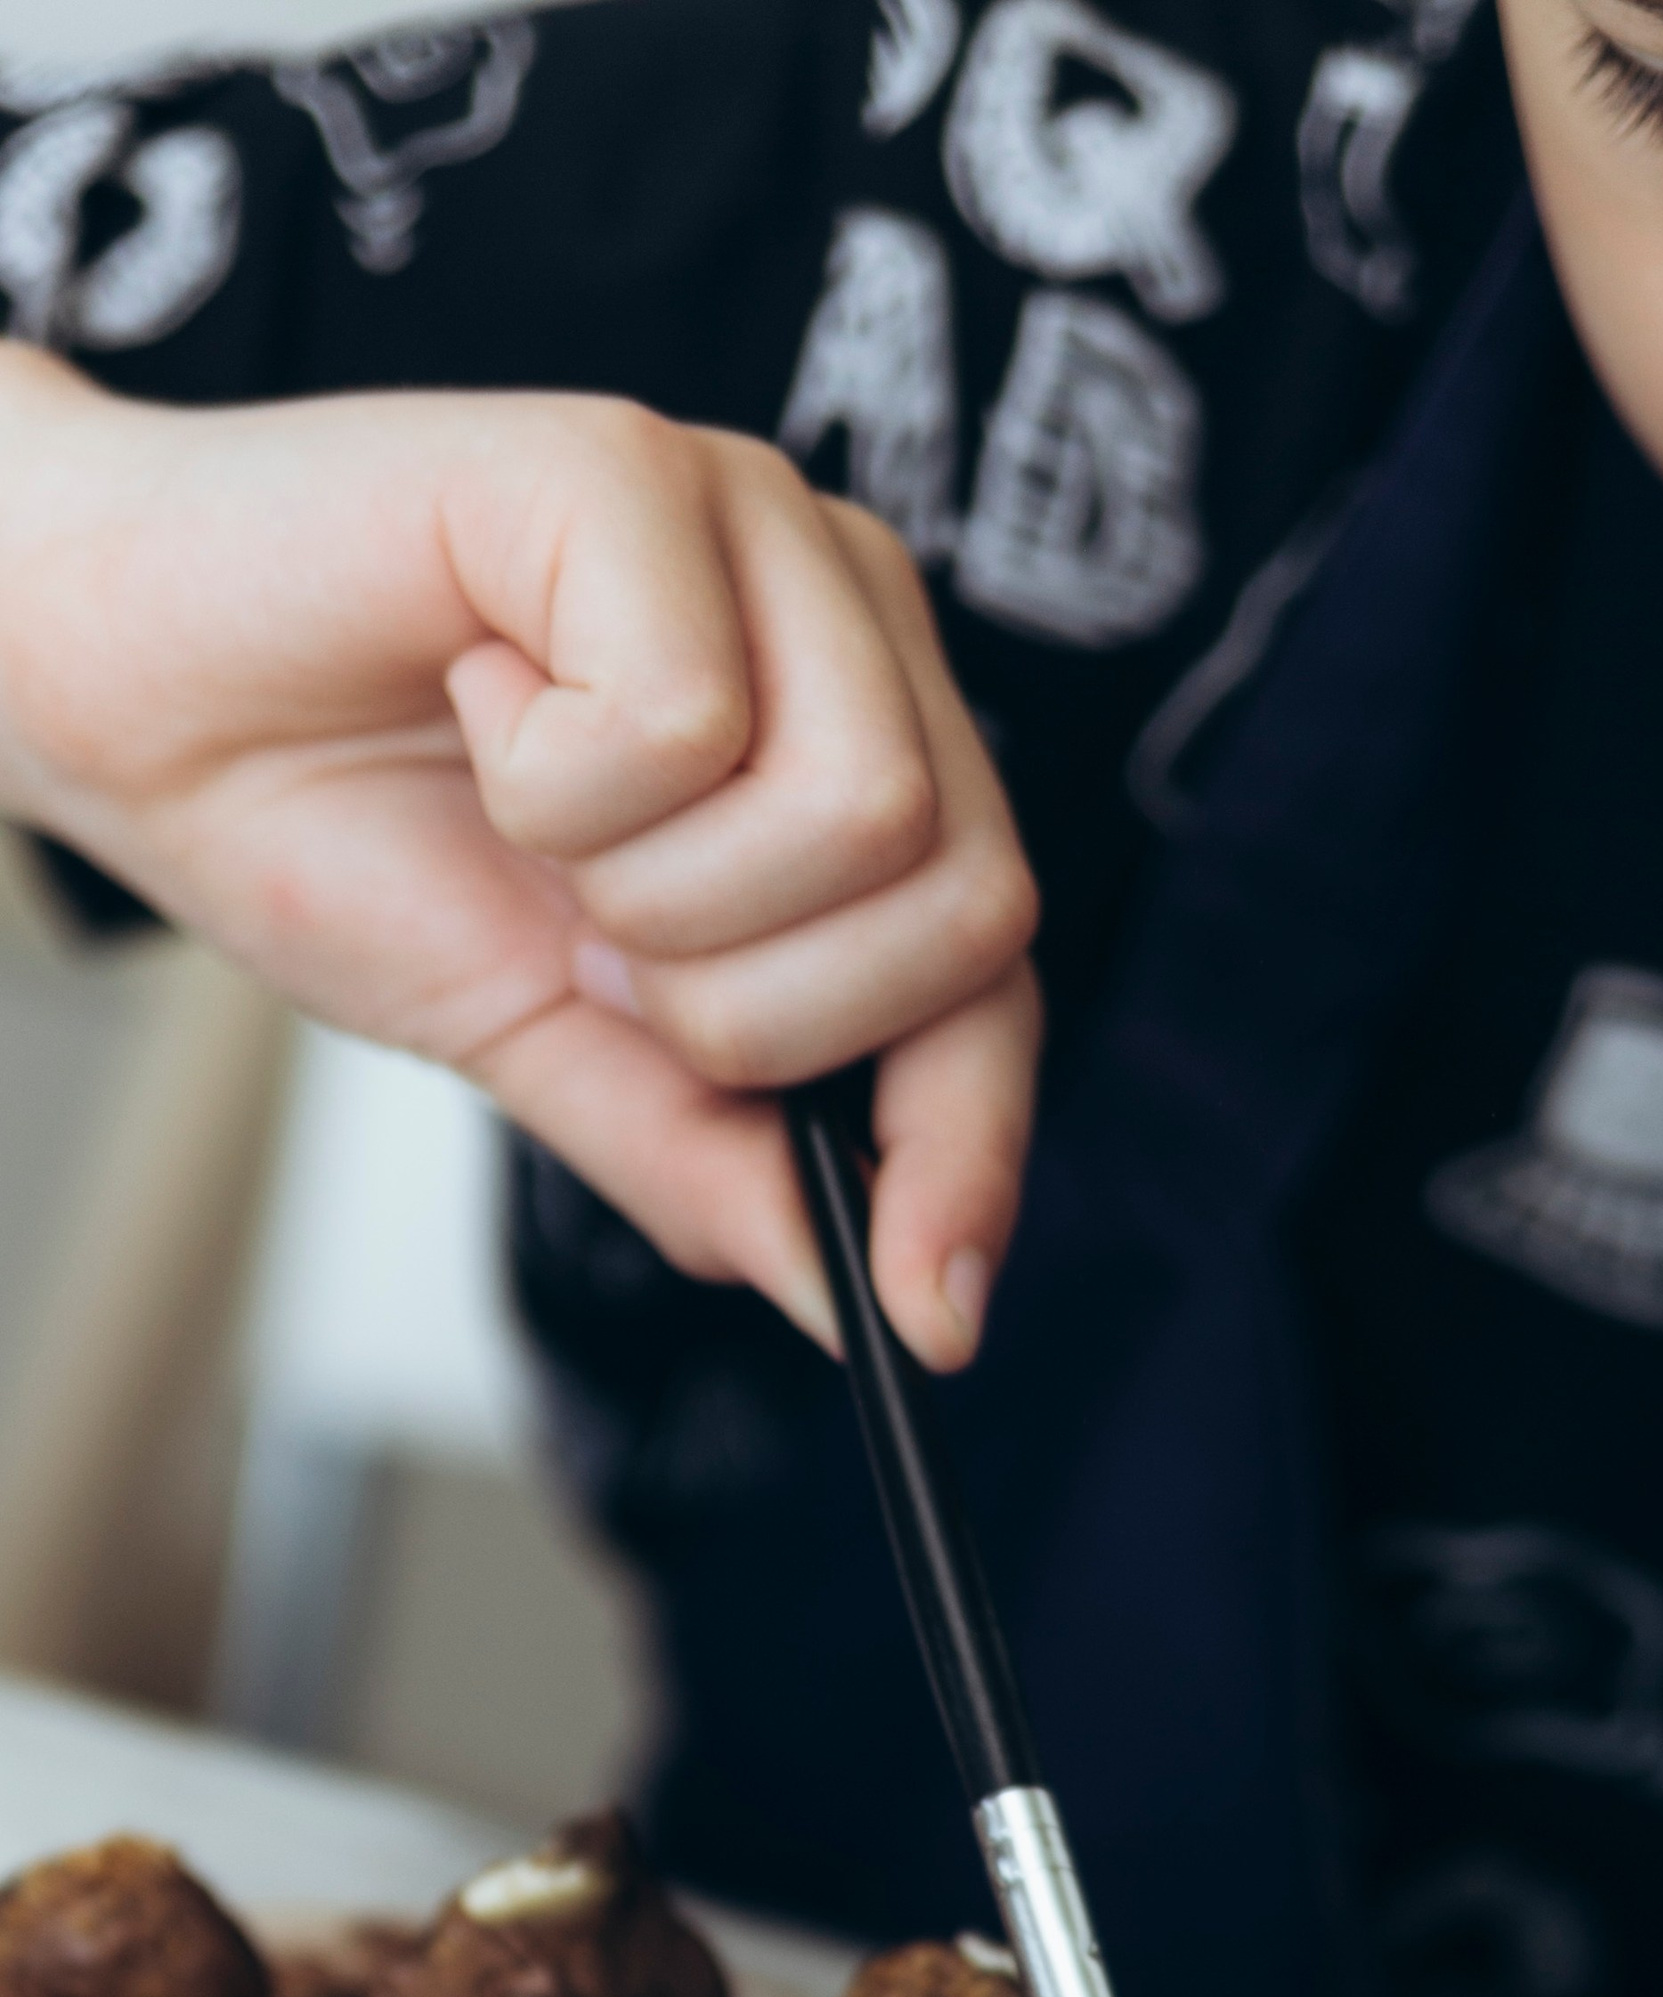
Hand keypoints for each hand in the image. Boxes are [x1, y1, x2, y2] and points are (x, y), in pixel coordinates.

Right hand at [0, 347, 1040, 1366]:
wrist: (119, 703)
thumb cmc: (342, 830)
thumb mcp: (560, 1049)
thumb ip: (720, 1157)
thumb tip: (870, 1303)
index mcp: (864, 747)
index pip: (995, 976)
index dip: (969, 1149)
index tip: (927, 1319)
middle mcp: (851, 620)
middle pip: (961, 911)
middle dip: (744, 1006)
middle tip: (585, 926)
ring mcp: (761, 524)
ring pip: (858, 818)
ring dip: (645, 889)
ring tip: (523, 800)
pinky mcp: (637, 463)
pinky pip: (691, 725)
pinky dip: (552, 780)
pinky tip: (474, 689)